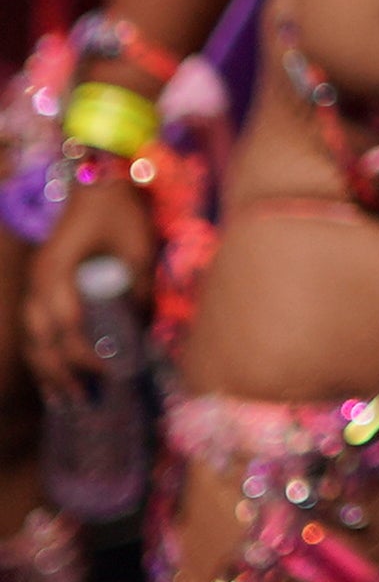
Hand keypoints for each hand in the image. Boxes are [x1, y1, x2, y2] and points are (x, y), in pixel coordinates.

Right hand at [22, 177, 152, 396]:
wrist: (98, 180)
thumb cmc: (120, 211)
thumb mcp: (139, 249)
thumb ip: (139, 290)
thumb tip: (143, 332)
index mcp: (56, 275)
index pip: (67, 330)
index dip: (86, 357)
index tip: (111, 374)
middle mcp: (38, 284)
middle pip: (39, 342)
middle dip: (60, 374)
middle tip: (83, 401)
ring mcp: (35, 284)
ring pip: (32, 338)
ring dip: (47, 370)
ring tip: (65, 399)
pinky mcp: (42, 285)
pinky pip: (37, 326)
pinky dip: (45, 351)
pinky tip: (59, 371)